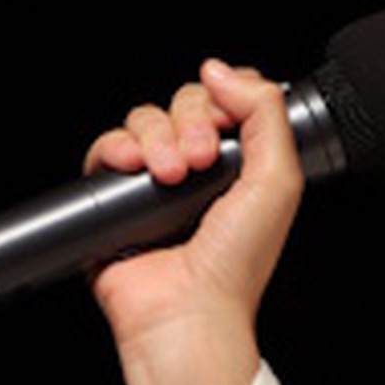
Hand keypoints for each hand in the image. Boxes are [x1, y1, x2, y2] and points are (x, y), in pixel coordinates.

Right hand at [81, 61, 303, 384]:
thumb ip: (265, 114)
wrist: (189, 313)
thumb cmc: (236, 265)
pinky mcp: (115, 200)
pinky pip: (106, 149)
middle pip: (183, 103)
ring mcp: (155, 184)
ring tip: (169, 176)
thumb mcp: (278, 180)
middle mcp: (198, 170)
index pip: (226, 99)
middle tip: (199, 163)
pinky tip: (131, 166)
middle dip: (190, 122)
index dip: (224, 100)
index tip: (225, 129)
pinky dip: (115, 148)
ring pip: (144, 120)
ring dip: (156, 138)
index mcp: (240, 164)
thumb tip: (223, 71)